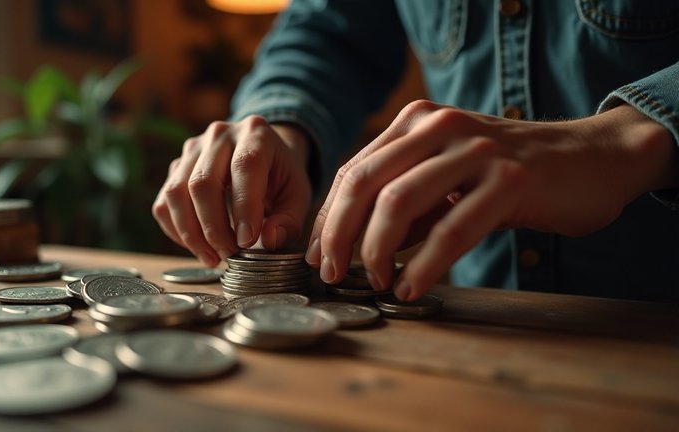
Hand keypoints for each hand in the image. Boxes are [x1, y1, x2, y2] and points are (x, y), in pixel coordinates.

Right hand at [152, 116, 311, 266]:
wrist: (262, 152)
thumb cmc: (280, 176)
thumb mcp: (298, 194)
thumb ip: (289, 219)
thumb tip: (268, 240)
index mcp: (256, 133)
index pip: (244, 166)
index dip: (244, 207)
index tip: (247, 242)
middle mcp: (219, 134)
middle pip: (202, 183)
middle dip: (214, 228)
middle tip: (230, 254)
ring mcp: (192, 148)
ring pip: (176, 193)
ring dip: (191, 234)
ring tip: (213, 257)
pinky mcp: (176, 166)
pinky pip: (164, 202)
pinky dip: (176, 231)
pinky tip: (198, 247)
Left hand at [305, 100, 676, 299]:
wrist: (590, 159)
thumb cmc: (510, 175)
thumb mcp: (446, 178)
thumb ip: (403, 203)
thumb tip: (349, 244)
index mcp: (417, 121)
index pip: (354, 170)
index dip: (328, 216)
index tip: (317, 254)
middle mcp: (440, 126)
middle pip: (365, 182)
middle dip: (337, 233)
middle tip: (330, 272)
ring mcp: (475, 151)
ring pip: (399, 202)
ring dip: (375, 250)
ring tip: (375, 281)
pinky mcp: (510, 181)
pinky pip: (450, 230)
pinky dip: (423, 265)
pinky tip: (411, 287)